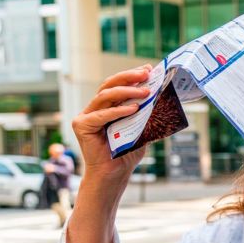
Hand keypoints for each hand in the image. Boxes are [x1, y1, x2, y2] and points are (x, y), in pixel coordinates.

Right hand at [72, 66, 153, 182]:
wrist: (114, 173)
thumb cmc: (126, 153)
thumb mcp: (141, 128)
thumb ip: (146, 113)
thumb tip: (161, 96)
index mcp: (107, 107)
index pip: (117, 85)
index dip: (131, 75)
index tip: (148, 69)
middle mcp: (94, 109)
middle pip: (109, 85)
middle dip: (128, 77)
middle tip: (146, 73)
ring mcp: (86, 116)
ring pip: (105, 96)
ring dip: (127, 91)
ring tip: (146, 91)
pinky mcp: (81, 126)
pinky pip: (102, 115)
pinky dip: (119, 111)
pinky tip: (135, 108)